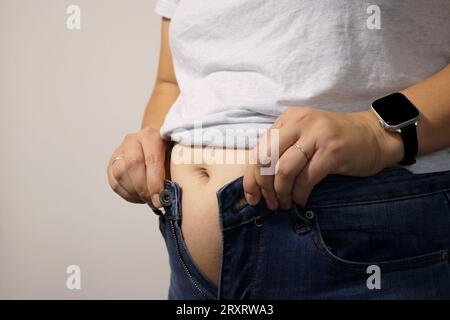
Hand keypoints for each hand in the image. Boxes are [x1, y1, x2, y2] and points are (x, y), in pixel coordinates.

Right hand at [107, 127, 166, 207]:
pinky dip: (127, 194)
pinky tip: (139, 197)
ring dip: (135, 192)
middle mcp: (132, 140)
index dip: (155, 182)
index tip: (160, 199)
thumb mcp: (176, 159)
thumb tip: (170, 193)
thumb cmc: (169, 155)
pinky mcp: (111, 163)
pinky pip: (114, 182)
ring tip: (148, 200)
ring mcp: (119, 150)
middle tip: (154, 202)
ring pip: (121, 174)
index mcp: (151, 135)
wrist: (157, 148)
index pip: (151, 159)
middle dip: (144, 189)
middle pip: (132, 165)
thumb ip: (174, 171)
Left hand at [243, 106, 403, 209]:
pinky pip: (306, 179)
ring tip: (286, 204)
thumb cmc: (334, 141)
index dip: (251, 178)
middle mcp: (299, 123)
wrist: (374, 136)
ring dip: (281, 194)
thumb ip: (281, 151)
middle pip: (266, 160)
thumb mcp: (304, 137)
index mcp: (288, 119)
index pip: (258, 151)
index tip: (252, 198)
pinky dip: (300, 195)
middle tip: (271, 204)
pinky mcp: (332, 151)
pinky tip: (302, 200)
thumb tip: (257, 183)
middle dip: (264, 187)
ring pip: (284, 170)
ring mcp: (317, 135)